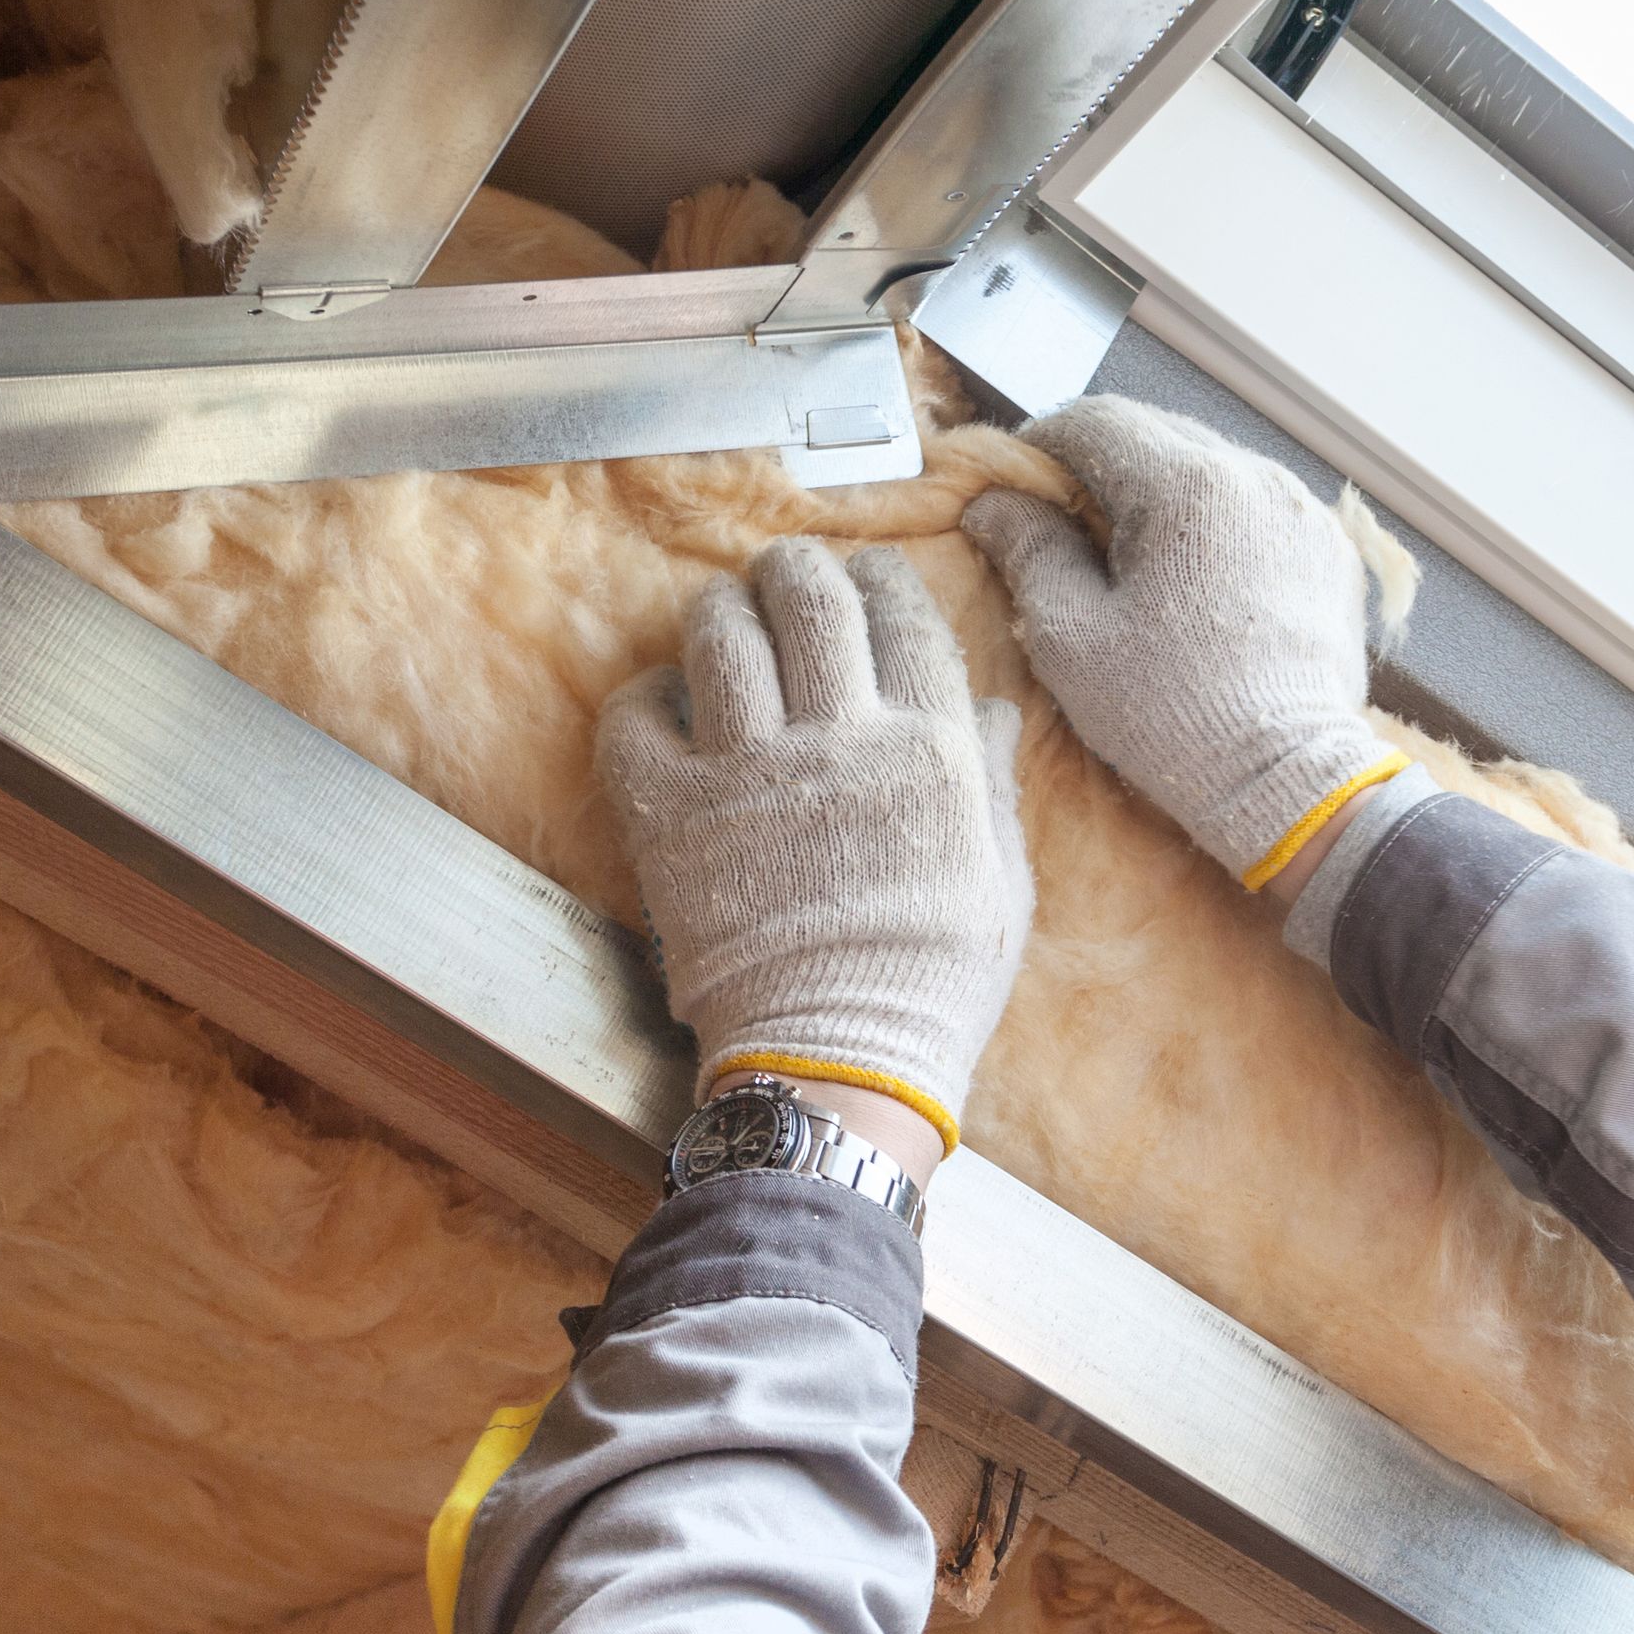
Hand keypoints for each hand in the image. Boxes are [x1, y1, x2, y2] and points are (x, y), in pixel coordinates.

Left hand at [598, 537, 1031, 1156]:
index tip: (870, 577)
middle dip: (794, 570)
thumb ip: (990, 785)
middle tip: (786, 577)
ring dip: (720, 612)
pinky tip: (664, 705)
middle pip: (807, 600)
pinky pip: (634, 719)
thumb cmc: (930, 985)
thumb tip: (995, 711)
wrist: (836, 1062)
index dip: (882, 579)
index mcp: (926, 750)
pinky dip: (644, 697)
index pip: (904, 617)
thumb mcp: (999, 883)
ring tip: (725, 618)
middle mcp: (837, 742)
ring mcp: (746, 775)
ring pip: (719, 636)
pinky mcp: (670, 818)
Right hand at [964, 396, 1405, 889]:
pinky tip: (1197, 588)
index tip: (1017, 486)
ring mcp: (1303, 511)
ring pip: (1212, 471)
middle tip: (1066, 527)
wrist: (1286, 781)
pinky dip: (1218, 531)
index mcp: (1187, 486)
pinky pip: (1258, 512)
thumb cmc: (1169, 717)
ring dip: (1163, 498)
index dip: (1042, 446)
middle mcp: (1255, 476)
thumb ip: (1029, 553)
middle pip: (1159, 436)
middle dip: (1103, 469)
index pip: (1097, 421)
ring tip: (1134, 562)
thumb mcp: (1072, 640)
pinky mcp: (1330, 552)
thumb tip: (991, 503)